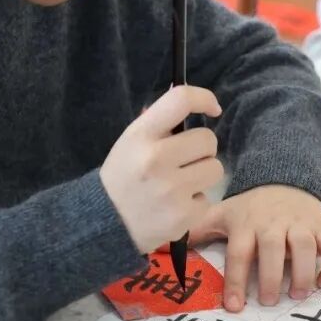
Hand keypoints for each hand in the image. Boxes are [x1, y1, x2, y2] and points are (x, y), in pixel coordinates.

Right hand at [100, 86, 224, 254]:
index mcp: (140, 135)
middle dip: (202, 149)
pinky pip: (207, 199)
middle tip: (186, 159)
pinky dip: (195, 202)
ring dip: (203, 174)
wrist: (105, 222)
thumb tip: (192, 101)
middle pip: (208, 139)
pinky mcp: (182, 216)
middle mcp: (155, 159)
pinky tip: (176, 205)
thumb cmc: (123, 175)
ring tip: (181, 183)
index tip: (213, 109)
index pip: (180, 100)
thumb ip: (157, 122)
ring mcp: (170, 189)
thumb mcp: (130, 142)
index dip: (204, 98)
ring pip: (215, 169)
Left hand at [189, 185, 320, 311]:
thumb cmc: (250, 206)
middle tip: (270, 301)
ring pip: (305, 246)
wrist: (285, 175)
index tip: (235, 307)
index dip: (236, 281)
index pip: (239, 253)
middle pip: (272, 249)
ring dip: (303, 272)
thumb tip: (160, 247)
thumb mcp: (222, 213)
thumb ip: (196, 231)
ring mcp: (299, 223)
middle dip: (271, 276)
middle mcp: (272, 223)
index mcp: (245, 224)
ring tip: (298, 294)